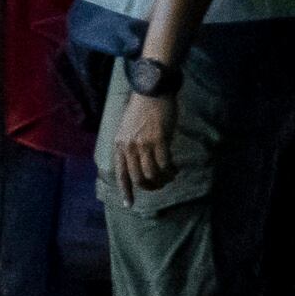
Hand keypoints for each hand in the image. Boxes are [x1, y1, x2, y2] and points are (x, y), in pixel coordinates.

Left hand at [111, 83, 175, 205]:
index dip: (125, 191)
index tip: (128, 205)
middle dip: (151, 186)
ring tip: (170, 176)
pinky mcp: (159, 140)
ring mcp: (143, 144)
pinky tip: (175, 169)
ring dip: (163, 179)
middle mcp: (129, 147)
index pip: (120, 173)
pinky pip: (165, 165)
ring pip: (152, 174)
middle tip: (160, 185)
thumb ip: (131, 146)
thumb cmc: (141, 109)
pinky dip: (170, 171)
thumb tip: (139, 164)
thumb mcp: (128, 129)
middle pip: (138, 178)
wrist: (151, 91)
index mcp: (119, 145)